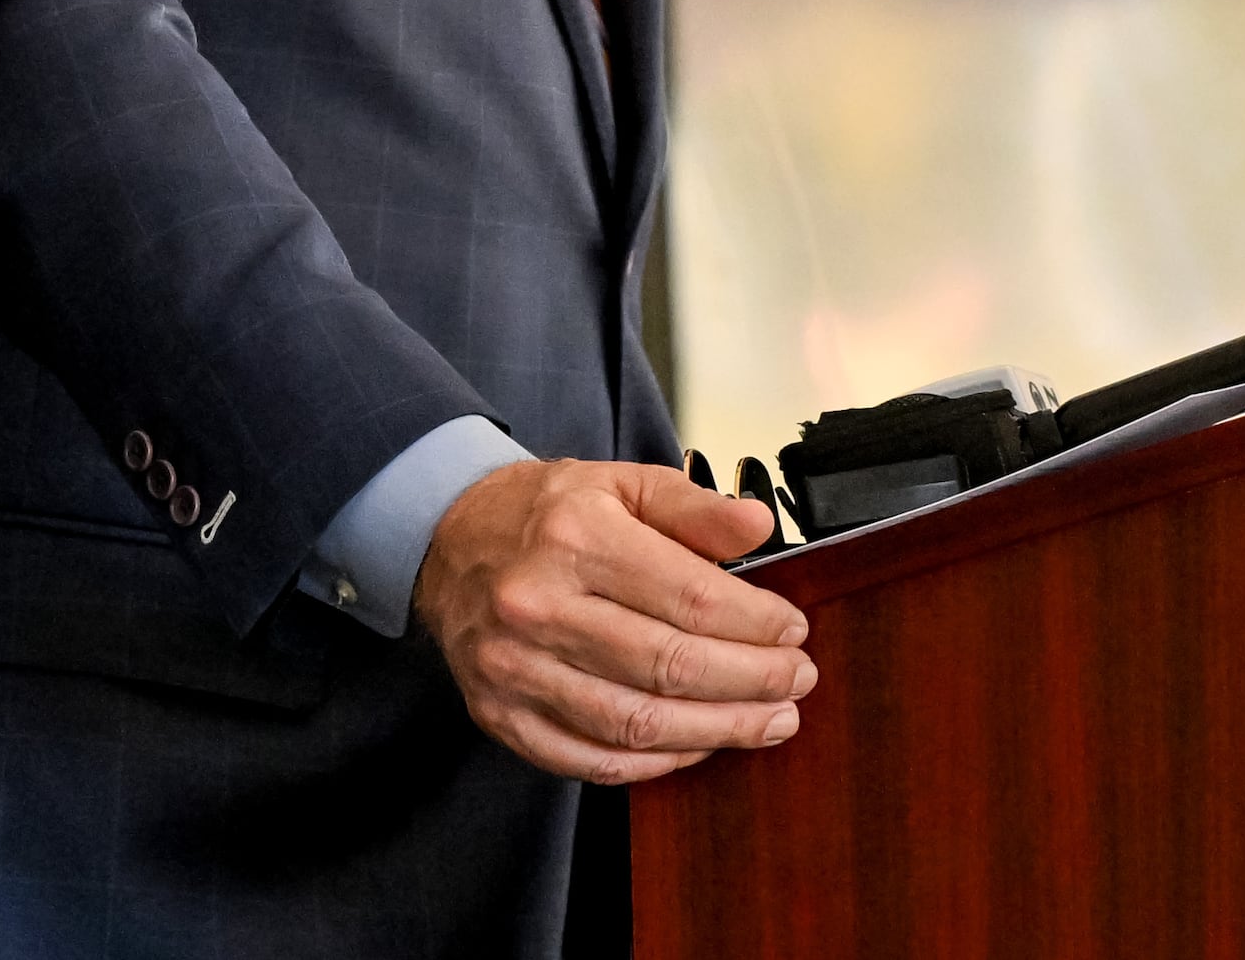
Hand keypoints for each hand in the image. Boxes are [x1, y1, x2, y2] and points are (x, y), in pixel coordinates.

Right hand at [413, 458, 816, 783]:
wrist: (448, 538)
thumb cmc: (547, 512)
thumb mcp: (623, 482)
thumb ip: (694, 506)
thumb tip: (759, 527)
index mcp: (576, 538)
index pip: (689, 597)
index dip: (755, 624)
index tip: (794, 633)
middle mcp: (538, 607)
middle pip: (667, 666)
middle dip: (749, 682)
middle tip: (795, 682)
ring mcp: (514, 669)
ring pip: (633, 723)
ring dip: (714, 730)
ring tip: (765, 722)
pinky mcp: (499, 715)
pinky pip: (588, 759)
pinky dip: (652, 763)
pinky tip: (696, 745)